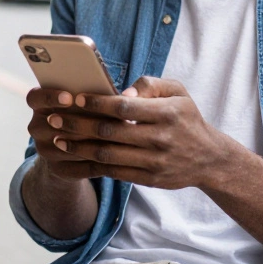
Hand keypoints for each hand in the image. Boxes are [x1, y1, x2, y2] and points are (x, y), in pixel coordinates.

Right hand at [26, 86, 133, 182]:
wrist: (69, 152)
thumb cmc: (82, 116)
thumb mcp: (83, 103)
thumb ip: (97, 96)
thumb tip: (129, 93)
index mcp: (38, 105)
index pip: (36, 98)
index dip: (50, 97)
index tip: (69, 97)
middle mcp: (36, 127)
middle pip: (57, 124)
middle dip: (85, 122)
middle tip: (107, 119)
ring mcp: (44, 150)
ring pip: (72, 146)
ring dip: (96, 142)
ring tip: (120, 138)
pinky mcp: (58, 170)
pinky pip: (83, 166)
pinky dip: (103, 161)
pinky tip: (119, 156)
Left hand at [46, 76, 234, 189]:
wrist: (209, 159)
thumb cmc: (186, 119)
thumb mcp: (177, 92)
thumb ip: (149, 84)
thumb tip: (122, 92)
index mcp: (167, 113)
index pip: (123, 107)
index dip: (96, 103)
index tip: (74, 98)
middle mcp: (161, 138)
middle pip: (109, 132)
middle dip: (77, 125)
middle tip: (53, 118)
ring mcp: (155, 161)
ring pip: (108, 155)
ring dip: (78, 148)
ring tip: (58, 139)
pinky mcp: (150, 179)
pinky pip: (115, 172)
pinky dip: (92, 165)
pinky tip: (75, 157)